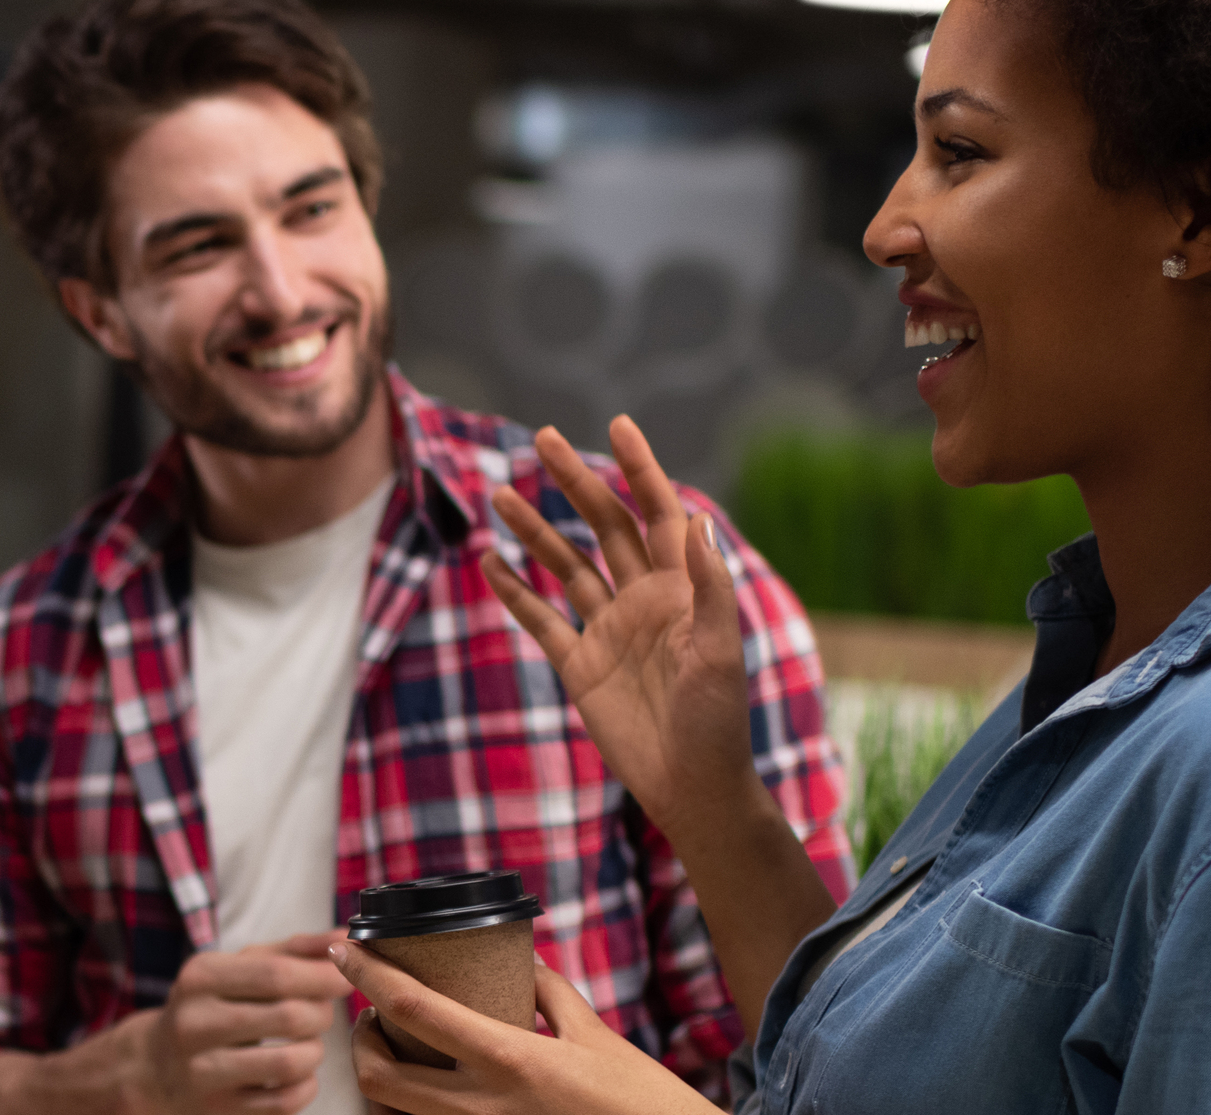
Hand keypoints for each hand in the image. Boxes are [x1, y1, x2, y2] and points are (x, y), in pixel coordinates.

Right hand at [130, 932, 351, 1114]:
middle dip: (322, 1013)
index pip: (276, 974)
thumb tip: (343, 936)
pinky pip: (285, 1101)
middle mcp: (195, 1022)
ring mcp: (204, 1070)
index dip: (323, 975)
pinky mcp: (219, 1107)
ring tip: (308, 1042)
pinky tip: (298, 1073)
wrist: (156, 1066)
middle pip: (290, 1016)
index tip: (345, 975)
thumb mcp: (238, 967)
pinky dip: (306, 1085)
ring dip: (316, 1051)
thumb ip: (292, 950)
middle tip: (322, 1012)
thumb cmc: (211, 1006)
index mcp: (200, 977)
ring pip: (291, 1062)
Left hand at [330, 943, 710, 1114]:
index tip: (344, 949)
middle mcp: (484, 1109)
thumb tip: (522, 961)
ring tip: (393, 1049)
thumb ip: (551, 995)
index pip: (413, 1009)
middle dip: (358, 1043)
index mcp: (511, 1060)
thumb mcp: (596, 1035)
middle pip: (380, 1078)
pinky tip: (423, 1088)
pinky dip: (409, 1112)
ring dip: (379, 1082)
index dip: (368, 975)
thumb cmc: (641, 1098)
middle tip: (370, 1013)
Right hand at [481, 417, 762, 824]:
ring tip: (499, 495)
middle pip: (604, 526)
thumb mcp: (720, 651)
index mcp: (681, 589)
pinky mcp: (580, 664)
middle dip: (575, 482)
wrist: (691, 785)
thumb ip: (709, 587)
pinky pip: (541, 618)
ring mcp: (608, 629)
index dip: (640, 469)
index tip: (618, 425)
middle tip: (543, 440)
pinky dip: (515, 591)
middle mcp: (643, 599)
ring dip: (534, 530)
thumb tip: (696, 519)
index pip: (658, 513)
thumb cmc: (718, 721)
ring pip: (565, 565)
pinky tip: (490, 561)